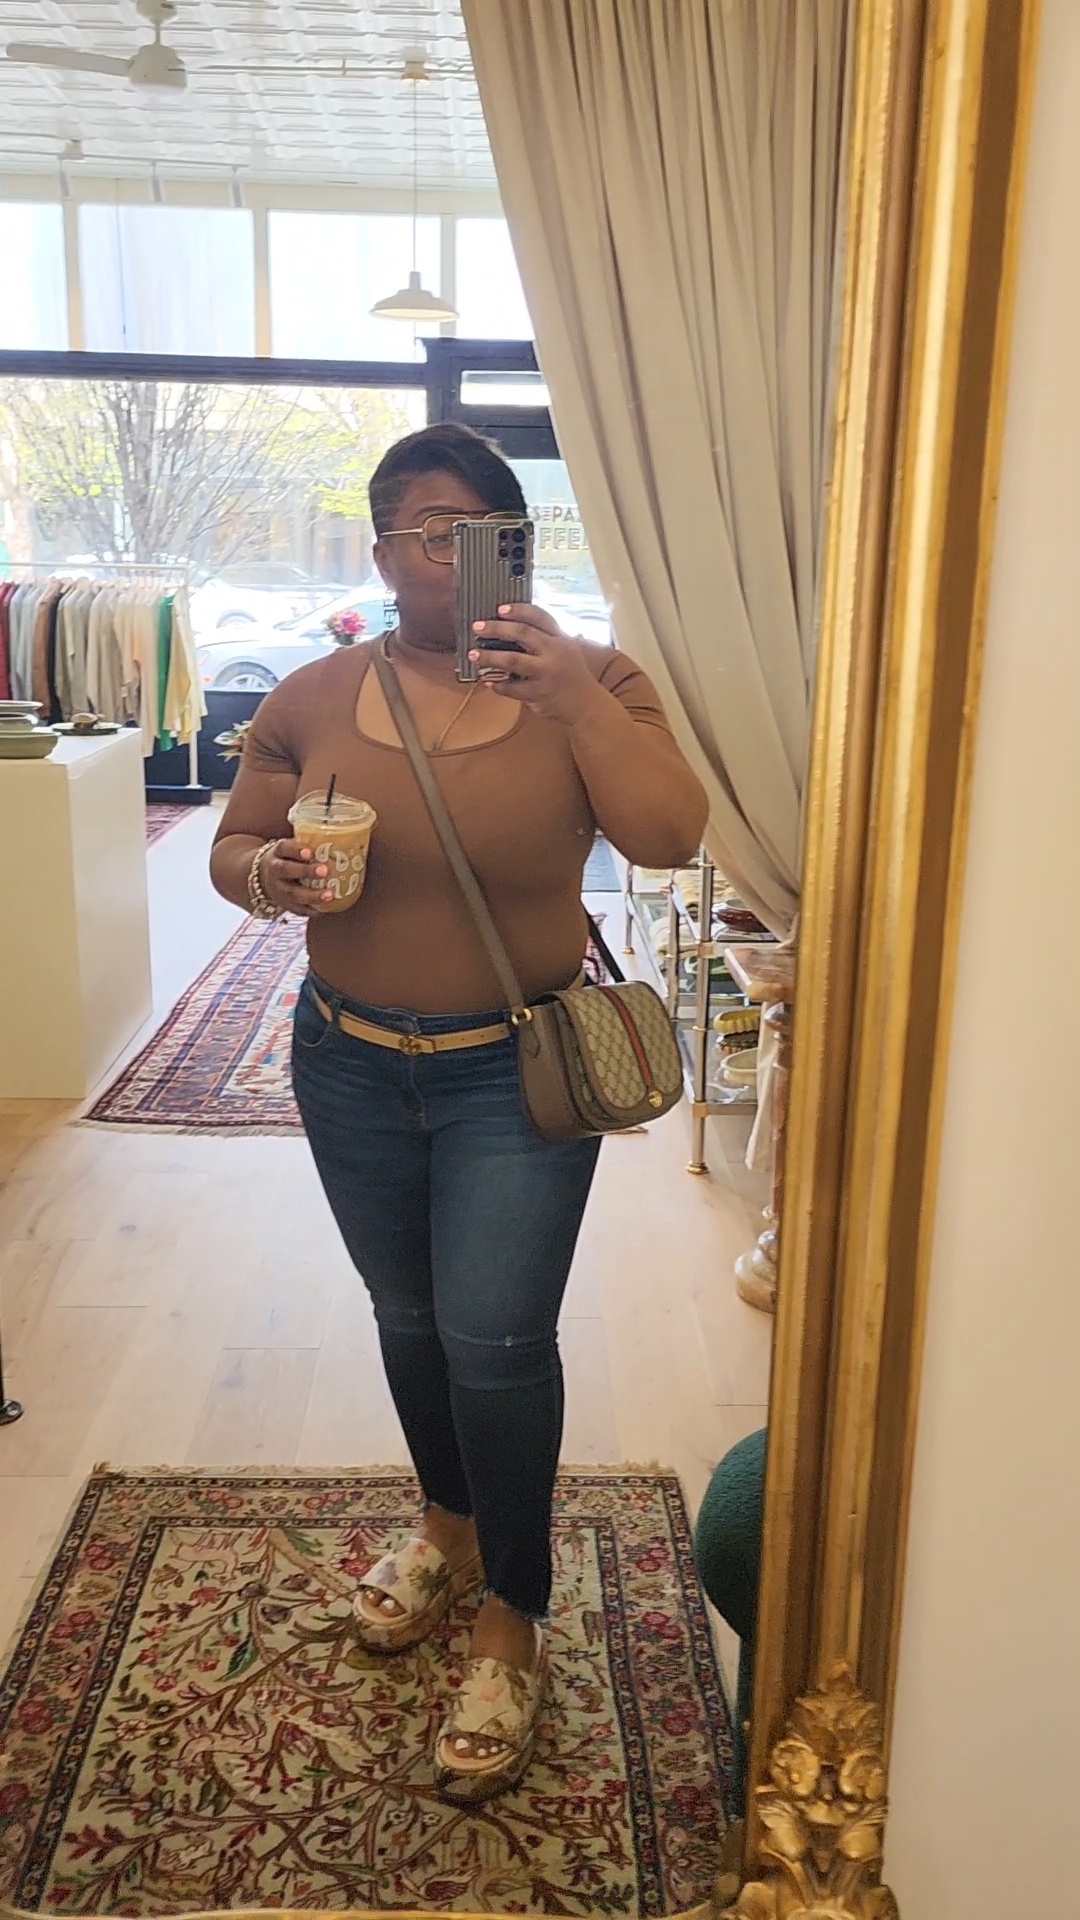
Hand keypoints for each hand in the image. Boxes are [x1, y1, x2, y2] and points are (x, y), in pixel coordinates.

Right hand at [258, 839, 337, 916]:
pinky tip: (326, 907)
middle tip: (324, 871)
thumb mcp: (291, 849)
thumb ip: (308, 845)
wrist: (263, 877)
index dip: (296, 850)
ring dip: (312, 896)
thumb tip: (339, 840)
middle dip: (305, 871)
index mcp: (277, 853)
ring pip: (292, 894)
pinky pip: (298, 910)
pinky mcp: (284, 905)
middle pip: (286, 870)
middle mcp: (275, 871)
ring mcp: (278, 890)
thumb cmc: (287, 859)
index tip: (309, 852)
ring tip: (329, 895)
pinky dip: (312, 910)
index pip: (284, 848)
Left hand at [470, 604, 606, 727]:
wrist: (586, 705)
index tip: (500, 608)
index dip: (518, 610)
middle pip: (522, 634)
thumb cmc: (571, 674)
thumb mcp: (566, 649)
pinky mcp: (539, 693)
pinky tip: (488, 681)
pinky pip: (512, 688)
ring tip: (473, 655)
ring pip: (513, 660)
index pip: (539, 616)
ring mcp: (546, 673)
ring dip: (490, 657)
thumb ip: (545, 637)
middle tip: (477, 627)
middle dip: (497, 628)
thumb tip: (512, 626)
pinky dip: (498, 685)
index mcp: (560, 638)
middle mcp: (554, 653)